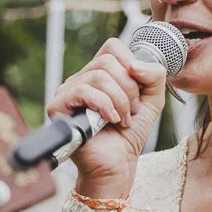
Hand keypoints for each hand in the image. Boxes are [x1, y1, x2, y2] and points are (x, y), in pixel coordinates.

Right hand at [46, 38, 166, 197]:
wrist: (117, 165)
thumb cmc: (129, 134)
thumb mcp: (152, 100)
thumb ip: (154, 76)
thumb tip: (135, 64)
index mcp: (100, 73)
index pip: (112, 47)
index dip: (130, 62)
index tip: (139, 89)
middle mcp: (81, 79)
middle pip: (107, 61)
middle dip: (129, 88)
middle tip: (132, 111)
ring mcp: (67, 92)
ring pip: (98, 76)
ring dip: (120, 100)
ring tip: (122, 120)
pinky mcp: (58, 107)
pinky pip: (83, 91)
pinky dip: (105, 105)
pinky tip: (111, 120)